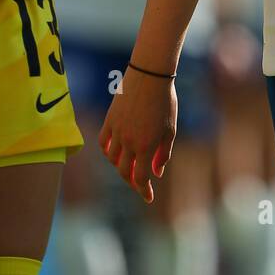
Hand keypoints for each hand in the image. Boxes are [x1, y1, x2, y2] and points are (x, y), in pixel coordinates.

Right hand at [99, 64, 177, 202]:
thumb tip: (157, 172)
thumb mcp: (170, 129)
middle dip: (132, 181)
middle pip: (124, 171)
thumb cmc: (165, 101)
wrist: (150, 75)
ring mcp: (116, 131)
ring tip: (130, 166)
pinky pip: (103, 142)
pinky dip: (108, 151)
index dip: (144, 191)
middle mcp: (128, 142)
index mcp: (146, 146)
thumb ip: (163, 153)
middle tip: (140, 183)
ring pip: (112, 159)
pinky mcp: (108, 120)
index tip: (149, 198)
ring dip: (120, 166)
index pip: (140, 178)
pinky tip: (115, 152)